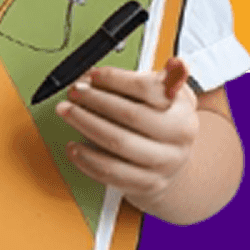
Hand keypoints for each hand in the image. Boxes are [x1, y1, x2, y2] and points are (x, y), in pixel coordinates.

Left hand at [55, 59, 199, 213]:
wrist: (173, 163)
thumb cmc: (163, 122)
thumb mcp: (167, 95)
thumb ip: (158, 79)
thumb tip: (175, 64)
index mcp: (182, 111)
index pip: (148, 89)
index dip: (116, 79)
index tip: (93, 75)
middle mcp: (177, 139)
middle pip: (130, 115)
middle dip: (95, 100)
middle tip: (74, 91)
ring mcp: (163, 164)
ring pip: (118, 143)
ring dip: (85, 125)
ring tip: (67, 112)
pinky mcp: (146, 184)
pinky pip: (111, 173)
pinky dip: (87, 159)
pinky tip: (74, 147)